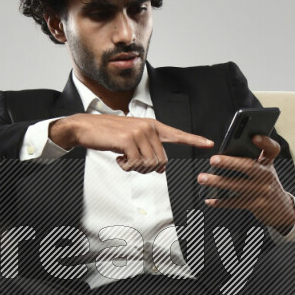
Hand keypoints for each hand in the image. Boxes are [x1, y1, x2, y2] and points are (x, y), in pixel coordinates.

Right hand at [50, 113, 214, 173]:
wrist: (86, 127)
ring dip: (135, 168)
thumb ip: (148, 150)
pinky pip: (136, 165)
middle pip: (161, 160)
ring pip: (150, 165)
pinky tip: (118, 158)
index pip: (177, 134)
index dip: (193, 140)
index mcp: (152, 125)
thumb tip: (159, 168)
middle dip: (146, 168)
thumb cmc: (108, 135)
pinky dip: (126, 167)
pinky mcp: (128, 141)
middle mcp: (149, 127)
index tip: (209, 143)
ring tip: (124, 158)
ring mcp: (139, 133)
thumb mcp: (131, 139)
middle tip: (131, 161)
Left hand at [197, 135, 294, 233]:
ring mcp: (263, 191)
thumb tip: (224, 153)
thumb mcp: (263, 168)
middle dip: (230, 163)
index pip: (272, 149)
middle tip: (212, 160)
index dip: (265, 142)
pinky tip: (209, 200)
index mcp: (269, 162)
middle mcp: (268, 175)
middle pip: (249, 166)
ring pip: (238, 185)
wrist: (280, 208)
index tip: (254, 137)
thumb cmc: (265, 182)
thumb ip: (251, 159)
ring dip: (218, 182)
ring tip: (202, 178)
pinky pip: (236, 202)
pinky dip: (221, 202)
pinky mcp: (257, 205)